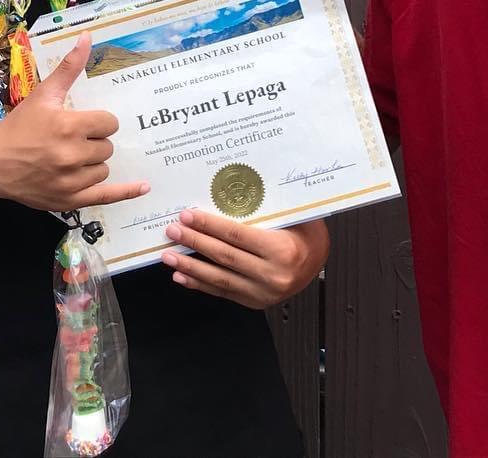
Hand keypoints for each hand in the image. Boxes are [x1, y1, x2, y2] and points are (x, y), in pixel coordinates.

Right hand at [0, 33, 149, 212]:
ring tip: (72, 158)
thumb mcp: (43, 94)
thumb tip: (88, 37)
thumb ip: (69, 67)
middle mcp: (71, 155)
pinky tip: (143, 187)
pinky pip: (107, 196)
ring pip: (104, 169)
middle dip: (94, 142)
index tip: (84, 123)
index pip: (108, 123)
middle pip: (107, 147)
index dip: (99, 122)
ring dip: (94, 163)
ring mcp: (70, 181)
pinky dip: (126, 192)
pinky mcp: (68, 201)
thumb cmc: (18, 126)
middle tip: (72, 140)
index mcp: (68, 126)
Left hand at [161, 210, 328, 308]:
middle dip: (195, 242)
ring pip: (220, 278)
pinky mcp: (255, 302)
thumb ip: (265, 206)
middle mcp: (272, 275)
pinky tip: (182, 275)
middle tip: (172, 230)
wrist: (318, 261)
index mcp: (281, 250)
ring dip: (190, 266)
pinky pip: (223, 292)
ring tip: (168, 255)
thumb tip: (231, 185)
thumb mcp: (293, 214)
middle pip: (224, 256)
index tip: (188, 215)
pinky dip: (200, 284)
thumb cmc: (304, 231)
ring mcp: (263, 293)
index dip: (209, 225)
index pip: (236, 235)